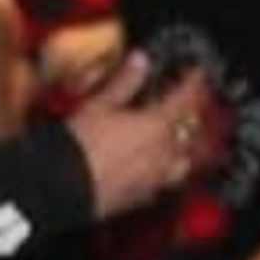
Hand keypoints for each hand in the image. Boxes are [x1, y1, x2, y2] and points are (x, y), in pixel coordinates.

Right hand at [61, 58, 210, 219]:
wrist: (63, 188)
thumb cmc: (80, 147)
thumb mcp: (100, 104)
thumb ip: (126, 81)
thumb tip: (140, 62)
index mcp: (157, 126)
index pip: (186, 98)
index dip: (194, 82)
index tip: (195, 74)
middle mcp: (163, 153)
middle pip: (190, 131)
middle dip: (190, 114)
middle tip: (185, 103)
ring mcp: (156, 178)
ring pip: (183, 160)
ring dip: (182, 146)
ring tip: (176, 139)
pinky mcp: (142, 197)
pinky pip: (165, 182)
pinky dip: (165, 170)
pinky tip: (154, 167)